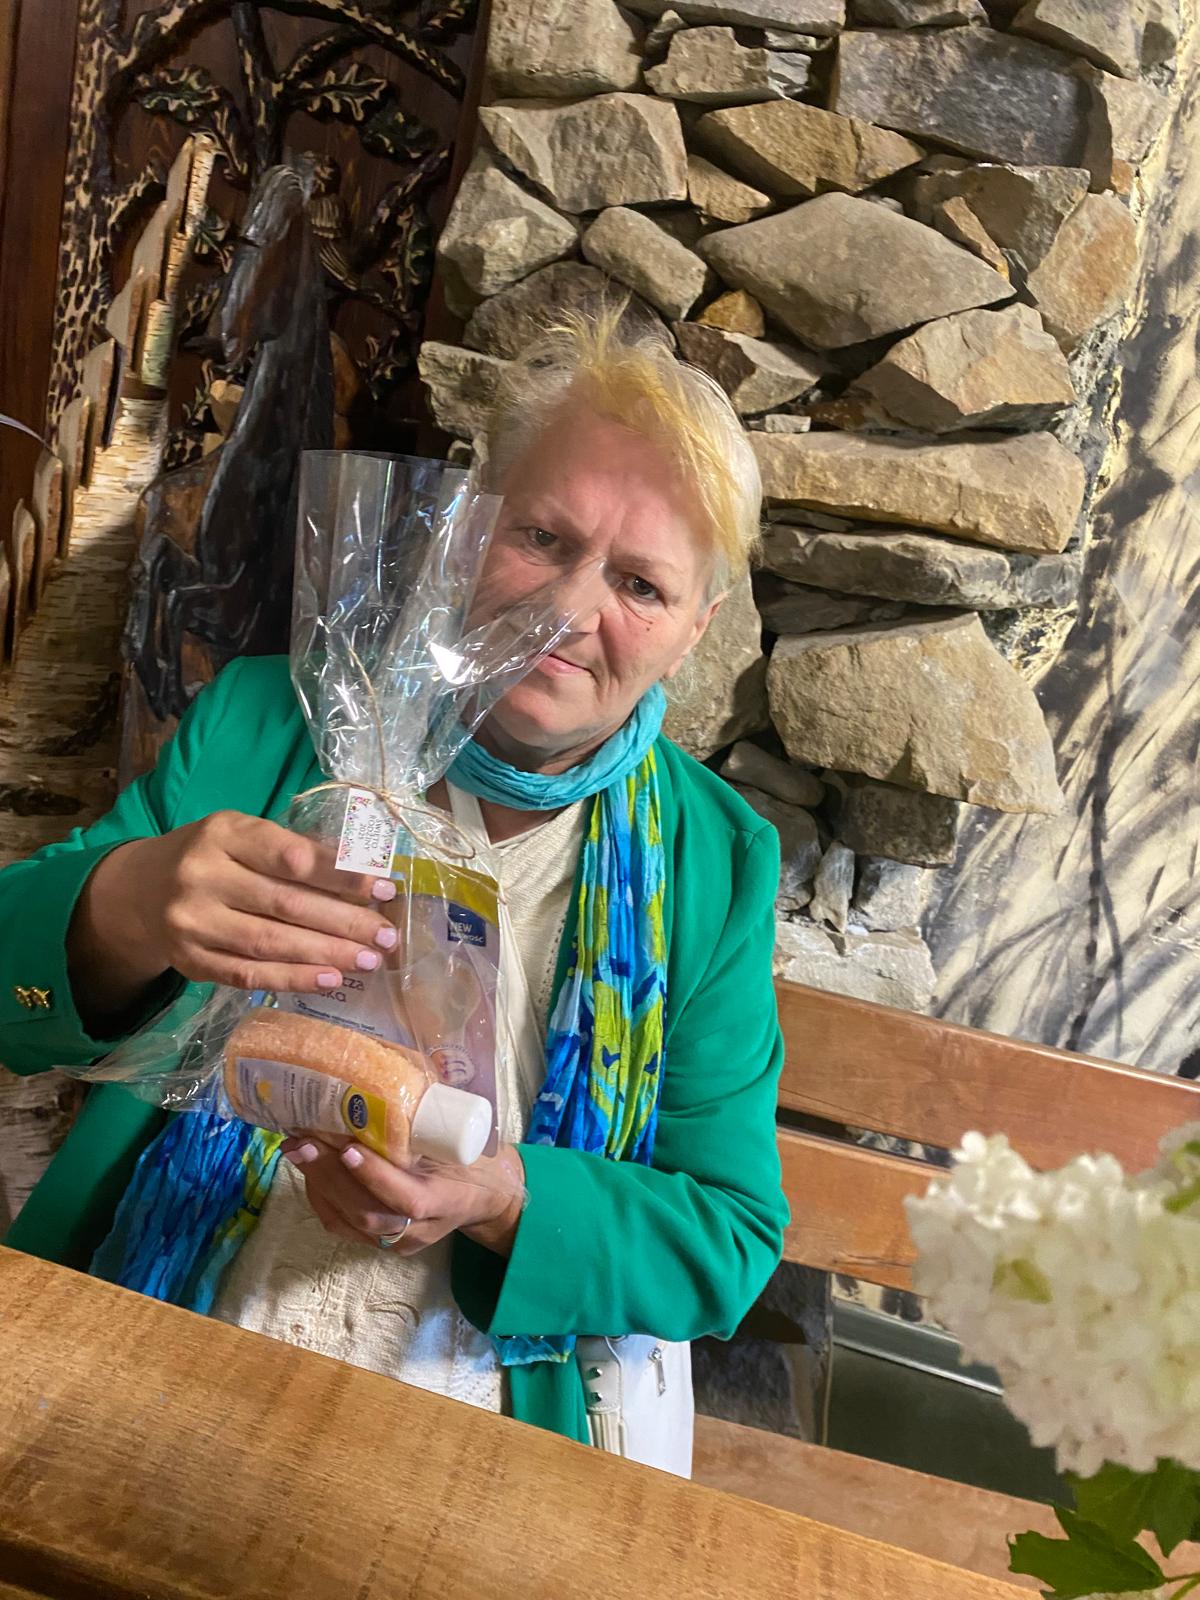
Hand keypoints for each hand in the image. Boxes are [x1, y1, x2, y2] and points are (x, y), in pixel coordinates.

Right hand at [69, 811, 399, 1018]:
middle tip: (387, 935)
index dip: (342, 874)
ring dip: (327, 954)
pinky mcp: (190, 962)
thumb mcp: (243, 834)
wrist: (139, 891)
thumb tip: (365, 874)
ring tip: (369, 959)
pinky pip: (248, 974)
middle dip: (345, 922)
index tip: (385, 887)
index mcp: (222, 833)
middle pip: (286, 904)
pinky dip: (293, 978)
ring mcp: (191, 923)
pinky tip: (330, 978)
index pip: (292, 857)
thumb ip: (294, 849)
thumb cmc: (210, 856)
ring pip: (269, 943)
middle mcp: (201, 877)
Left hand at [280, 1136, 526, 1259]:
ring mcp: (396, 1241)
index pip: (407, 1199)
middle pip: (367, 1212)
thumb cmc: (470, 1159)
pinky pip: (340, 1224)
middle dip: (330, 1175)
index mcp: (446, 1200)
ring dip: (317, 1183)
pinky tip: (308, 1168)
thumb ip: (425, 1122)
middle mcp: (418, 1229)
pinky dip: (319, 1195)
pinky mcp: (377, 1243)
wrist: (481, 1198)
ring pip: (347, 1221)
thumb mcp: (458, 1139)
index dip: (375, 1176)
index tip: (348, 1146)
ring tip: (296, 1149)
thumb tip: (385, 1076)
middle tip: (305, 1140)